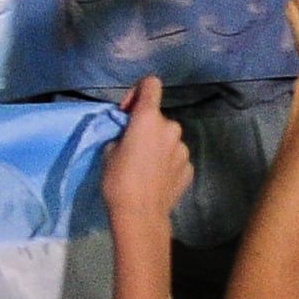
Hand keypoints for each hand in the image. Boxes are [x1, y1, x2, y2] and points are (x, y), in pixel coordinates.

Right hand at [100, 75, 184, 234]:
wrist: (140, 215)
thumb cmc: (118, 180)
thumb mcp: (109, 150)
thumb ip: (123, 133)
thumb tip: (130, 134)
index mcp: (149, 118)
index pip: (151, 84)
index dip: (138, 92)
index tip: (128, 112)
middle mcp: (171, 128)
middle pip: (158, 117)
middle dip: (147, 126)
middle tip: (132, 147)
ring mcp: (183, 148)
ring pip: (168, 138)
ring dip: (158, 145)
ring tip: (145, 167)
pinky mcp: (190, 167)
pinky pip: (175, 157)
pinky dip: (167, 163)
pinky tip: (156, 179)